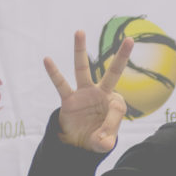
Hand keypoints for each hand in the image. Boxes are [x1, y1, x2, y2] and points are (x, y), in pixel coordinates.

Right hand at [44, 30, 133, 151]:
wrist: (78, 144)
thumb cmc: (96, 139)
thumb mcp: (103, 143)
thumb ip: (106, 140)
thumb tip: (104, 140)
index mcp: (114, 104)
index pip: (118, 106)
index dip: (111, 122)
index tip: (104, 137)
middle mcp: (101, 94)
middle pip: (113, 73)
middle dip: (121, 57)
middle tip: (129, 39)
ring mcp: (84, 94)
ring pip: (83, 69)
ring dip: (80, 51)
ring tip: (79, 31)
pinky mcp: (69, 99)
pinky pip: (61, 84)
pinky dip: (54, 73)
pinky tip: (47, 60)